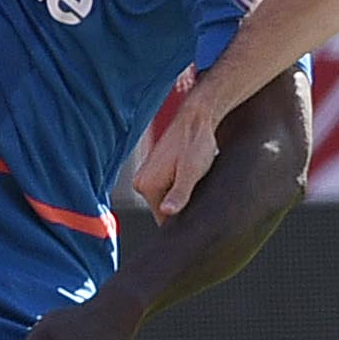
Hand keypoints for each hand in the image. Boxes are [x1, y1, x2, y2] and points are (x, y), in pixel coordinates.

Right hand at [133, 100, 221, 222]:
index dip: (182, 219)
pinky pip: (167, 189)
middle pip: (163, 210)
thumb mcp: (192, 171)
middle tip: (198, 190)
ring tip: (194, 180)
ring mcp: (146, 176)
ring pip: (166, 199)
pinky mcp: (154, 171)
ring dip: (181, 195)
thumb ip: (179, 193)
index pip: (163, 220)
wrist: (197, 119)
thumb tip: (166, 212)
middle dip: (181, 206)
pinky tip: (189, 176)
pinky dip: (179, 186)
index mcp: (146, 185)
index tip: (196, 210)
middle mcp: (141, 182)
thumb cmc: (196, 143)